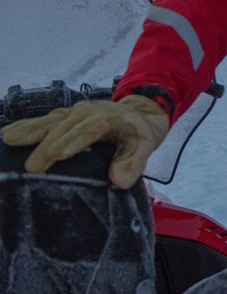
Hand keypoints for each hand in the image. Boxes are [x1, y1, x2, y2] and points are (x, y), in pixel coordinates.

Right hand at [1, 95, 168, 188]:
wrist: (139, 113)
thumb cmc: (139, 133)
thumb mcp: (145, 146)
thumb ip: (134, 162)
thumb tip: (119, 181)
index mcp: (110, 119)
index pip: (91, 129)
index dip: (75, 141)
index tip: (58, 154)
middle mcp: (90, 112)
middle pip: (66, 127)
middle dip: (48, 145)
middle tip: (32, 167)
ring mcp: (76, 112)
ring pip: (52, 121)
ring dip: (31, 131)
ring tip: (9, 141)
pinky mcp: (66, 115)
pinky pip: (45, 120)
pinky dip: (27, 126)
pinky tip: (8, 133)